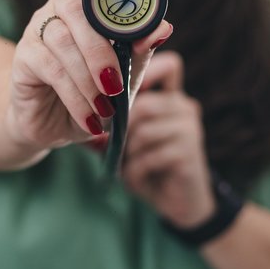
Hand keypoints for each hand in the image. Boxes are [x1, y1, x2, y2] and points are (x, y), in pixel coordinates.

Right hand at [5, 0, 172, 151]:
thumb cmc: (97, 89)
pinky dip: (74, 95)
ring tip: (105, 106)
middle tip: (117, 83)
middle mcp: (62, 2)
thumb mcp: (127, 72)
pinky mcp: (24, 55)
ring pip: (63, 39)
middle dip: (101, 47)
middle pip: (77, 4)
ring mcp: (39, 26)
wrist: (55, 122)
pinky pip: (51, 68)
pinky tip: (88, 116)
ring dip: (89, 78)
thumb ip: (142, 48)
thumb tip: (163, 27)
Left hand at [122, 50, 214, 226]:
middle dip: (122, 129)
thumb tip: (79, 108)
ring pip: (143, 130)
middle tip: (114, 147)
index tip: (119, 84)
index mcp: (171, 97)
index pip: (168, 65)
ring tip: (126, 164)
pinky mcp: (190, 152)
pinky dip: (136, 170)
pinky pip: (150, 155)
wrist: (179, 203)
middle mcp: (184, 106)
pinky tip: (136, 177)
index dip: (147, 67)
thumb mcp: (126, 141)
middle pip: (143, 104)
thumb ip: (109, 122)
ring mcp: (190, 128)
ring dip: (128, 153)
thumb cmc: (148, 166)